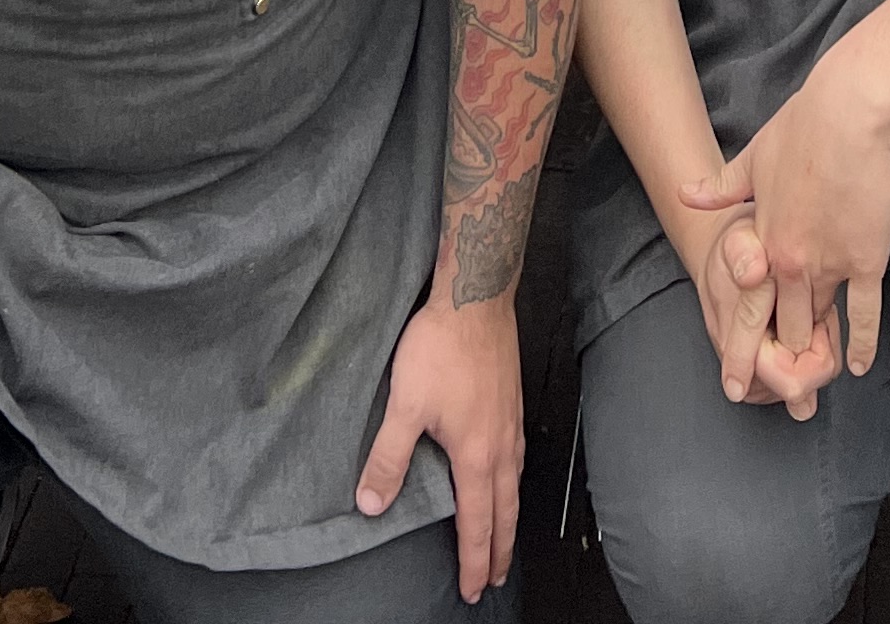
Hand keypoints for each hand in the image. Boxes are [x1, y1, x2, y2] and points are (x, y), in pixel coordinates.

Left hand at [357, 288, 520, 603]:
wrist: (475, 299)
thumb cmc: (442, 347)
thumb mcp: (405, 404)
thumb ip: (388, 456)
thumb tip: (371, 503)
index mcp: (476, 456)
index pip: (478, 525)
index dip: (475, 562)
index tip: (474, 589)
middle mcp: (501, 446)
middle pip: (506, 513)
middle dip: (500, 552)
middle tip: (496, 579)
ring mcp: (511, 423)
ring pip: (515, 487)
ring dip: (509, 519)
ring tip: (504, 537)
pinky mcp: (512, 401)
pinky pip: (517, 458)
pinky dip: (513, 484)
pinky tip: (506, 474)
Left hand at [684, 47, 889, 383]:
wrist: (847, 112)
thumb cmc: (801, 127)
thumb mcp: (752, 158)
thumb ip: (720, 187)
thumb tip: (683, 193)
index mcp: (762, 240)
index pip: (749, 304)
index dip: (743, 343)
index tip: (736, 380)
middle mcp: (790, 262)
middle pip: (783, 324)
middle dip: (781, 359)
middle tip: (781, 393)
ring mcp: (829, 263)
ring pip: (819, 321)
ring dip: (816, 352)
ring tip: (813, 382)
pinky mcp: (866, 259)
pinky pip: (864, 312)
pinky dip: (862, 343)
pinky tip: (859, 366)